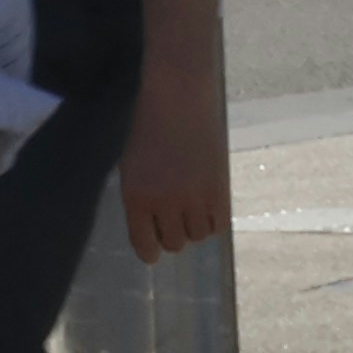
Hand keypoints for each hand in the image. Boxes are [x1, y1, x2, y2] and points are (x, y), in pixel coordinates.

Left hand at [116, 39, 231, 263]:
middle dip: (171, 232)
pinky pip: (218, 226)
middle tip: (172, 215)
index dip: (150, 251)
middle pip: (173, 243)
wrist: (179, 100)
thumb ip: (140, 200)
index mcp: (136, 196)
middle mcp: (165, 203)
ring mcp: (194, 200)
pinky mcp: (220, 193)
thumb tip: (152, 233)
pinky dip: (212, 220)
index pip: (144, 244)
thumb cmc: (149, 129)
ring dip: (193, 225)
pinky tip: (207, 202)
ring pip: (197, 236)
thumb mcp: (133, 167)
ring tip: (190, 202)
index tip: (153, 252)